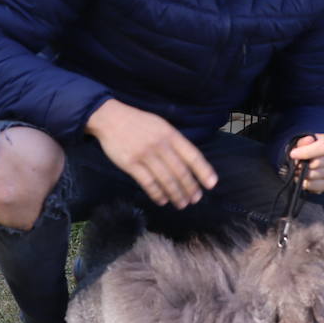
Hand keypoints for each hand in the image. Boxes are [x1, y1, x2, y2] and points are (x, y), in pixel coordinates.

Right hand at [85, 99, 217, 207]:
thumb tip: (190, 162)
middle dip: (190, 188)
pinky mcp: (131, 164)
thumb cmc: (139, 123)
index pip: (193, 155)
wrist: (111, 118)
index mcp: (171, 135)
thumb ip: (175, 142)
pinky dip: (157, 194)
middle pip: (180, 171)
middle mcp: (160, 145)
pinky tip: (162, 200)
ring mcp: (145, 155)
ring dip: (176, 195)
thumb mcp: (161, 125)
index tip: (211, 184)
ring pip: (166, 180)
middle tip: (195, 199)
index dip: (204, 171)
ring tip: (182, 204)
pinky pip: (148, 183)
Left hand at [288, 133, 323, 193]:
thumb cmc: (304, 149)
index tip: (292, 154)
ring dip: (304, 174)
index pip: (323, 147)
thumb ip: (303, 141)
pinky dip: (308, 184)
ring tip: (297, 171)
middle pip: (319, 163)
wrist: (307, 159)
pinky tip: (301, 180)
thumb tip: (308, 140)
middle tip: (293, 164)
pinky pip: (319, 186)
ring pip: (317, 175)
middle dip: (303, 165)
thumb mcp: (301, 142)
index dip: (306, 152)